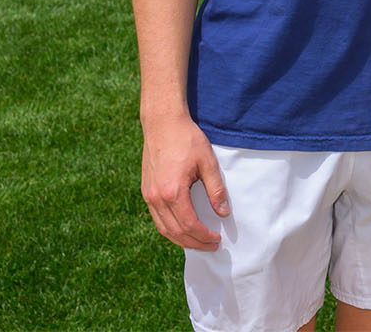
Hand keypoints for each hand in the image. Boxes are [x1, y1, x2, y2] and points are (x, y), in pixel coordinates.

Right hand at [141, 111, 225, 251]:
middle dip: (194, 242)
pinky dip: (170, 229)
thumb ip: (216, 189)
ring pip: (163, 228)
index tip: (216, 239)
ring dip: (180, 239)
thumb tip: (223, 212)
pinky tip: (182, 229)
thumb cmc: (187, 140)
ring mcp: (148, 196)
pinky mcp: (146, 191)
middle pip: (175, 232)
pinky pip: (157, 218)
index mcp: (173, 192)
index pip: (189, 225)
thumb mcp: (208, 163)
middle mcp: (157, 198)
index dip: (203, 236)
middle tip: (211, 246)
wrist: (162, 124)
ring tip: (198, 242)